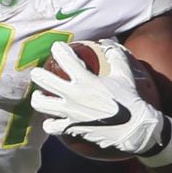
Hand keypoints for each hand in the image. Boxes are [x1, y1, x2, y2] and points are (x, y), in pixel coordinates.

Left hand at [31, 40, 165, 156]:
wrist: (133, 129)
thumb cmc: (130, 100)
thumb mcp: (125, 74)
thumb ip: (116, 55)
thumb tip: (107, 43)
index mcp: (85, 79)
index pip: (64, 57)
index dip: (58, 49)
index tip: (58, 48)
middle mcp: (73, 95)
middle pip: (43, 79)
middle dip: (38, 73)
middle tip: (39, 73)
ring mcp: (70, 113)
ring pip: (40, 103)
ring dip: (38, 98)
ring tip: (41, 96)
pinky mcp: (71, 128)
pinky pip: (51, 126)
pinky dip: (50, 123)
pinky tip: (53, 119)